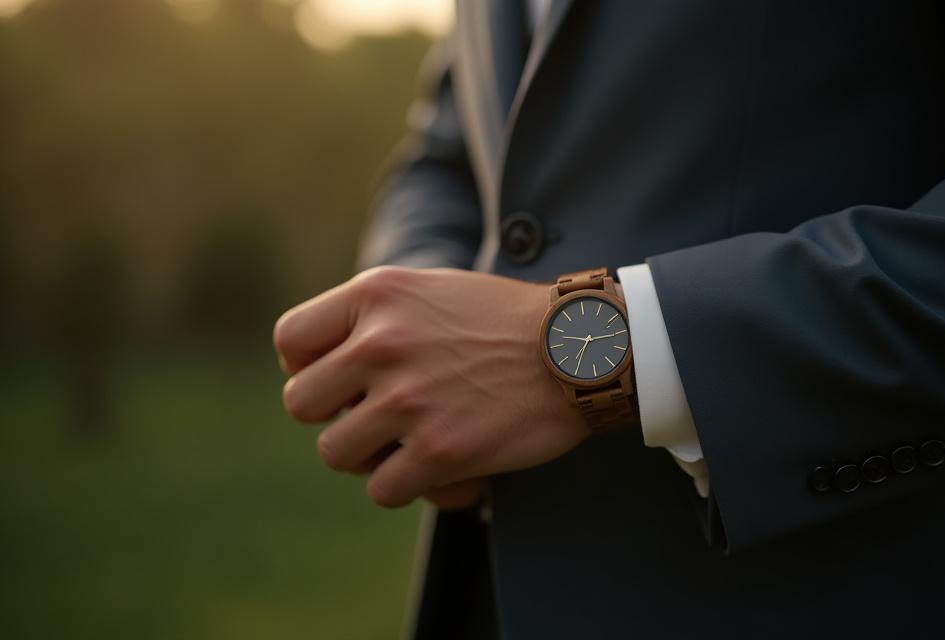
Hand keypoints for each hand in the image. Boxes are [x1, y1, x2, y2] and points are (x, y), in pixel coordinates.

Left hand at [273, 266, 590, 509]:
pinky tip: (448, 471)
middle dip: (335, 416)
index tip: (337, 381)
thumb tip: (324, 367)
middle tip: (375, 416)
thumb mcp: (430, 290)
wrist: (579, 347)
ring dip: (371, 457)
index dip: (305, 367)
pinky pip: (383, 491)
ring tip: (411, 444)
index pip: (290, 339)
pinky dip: (413, 487)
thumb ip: (374, 316)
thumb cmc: (505, 321)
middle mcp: (383, 342)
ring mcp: (409, 399)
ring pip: (336, 453)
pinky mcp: (439, 450)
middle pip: (301, 404)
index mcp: (378, 295)